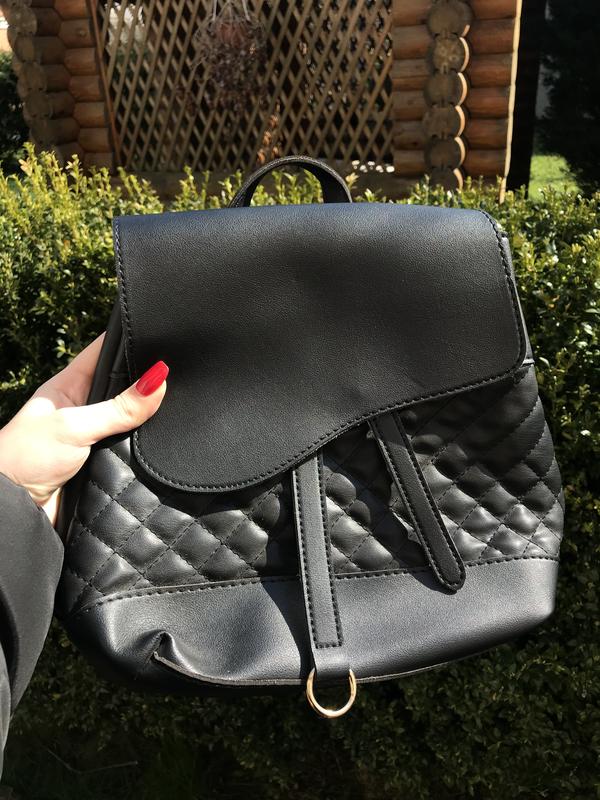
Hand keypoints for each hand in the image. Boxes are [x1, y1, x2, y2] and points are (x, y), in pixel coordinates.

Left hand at [0, 335, 167, 526]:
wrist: (15, 511)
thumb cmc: (26, 459)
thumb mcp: (76, 427)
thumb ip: (119, 408)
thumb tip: (158, 380)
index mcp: (69, 386)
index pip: (104, 352)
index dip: (130, 343)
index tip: (163, 338)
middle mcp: (83, 408)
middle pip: (124, 387)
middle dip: (147, 384)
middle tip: (179, 377)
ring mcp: (94, 436)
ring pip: (132, 420)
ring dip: (147, 421)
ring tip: (176, 409)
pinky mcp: (103, 462)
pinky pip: (132, 449)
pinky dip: (145, 448)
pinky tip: (161, 443)